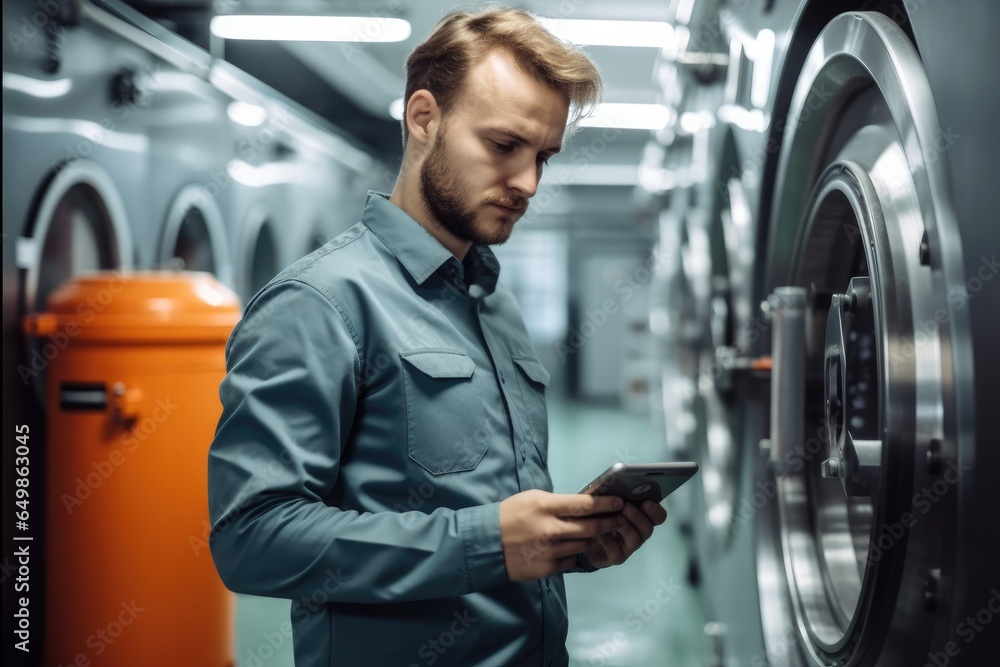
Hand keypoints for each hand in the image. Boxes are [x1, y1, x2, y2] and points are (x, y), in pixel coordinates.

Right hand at [499, 490, 625, 580]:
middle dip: (610, 522)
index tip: (619, 502)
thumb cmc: (510, 516)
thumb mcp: (532, 499)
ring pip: (584, 544)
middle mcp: (551, 529)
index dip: (606, 504)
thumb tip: (583, 505)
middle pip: (591, 527)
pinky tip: (567, 547)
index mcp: (546, 507)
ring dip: (590, 538)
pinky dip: (572, 554)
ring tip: (593, 532)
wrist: (487, 544)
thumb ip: (558, 503)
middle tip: (620, 519)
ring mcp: (550, 551)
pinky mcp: (548, 568)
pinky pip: (571, 560)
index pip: (584, 504)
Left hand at [580, 500, 666, 569]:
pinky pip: (617, 550)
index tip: (647, 502)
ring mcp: (629, 546)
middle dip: (638, 517)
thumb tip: (613, 483)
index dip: (655, 510)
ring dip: (625, 526)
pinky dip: (609, 540)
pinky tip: (600, 532)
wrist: (585, 539)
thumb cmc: (597, 516)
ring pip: (636, 539)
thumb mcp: (605, 502)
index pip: (658, 516)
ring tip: (614, 517)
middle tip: (626, 507)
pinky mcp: (617, 557)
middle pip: (648, 528)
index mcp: (640, 517)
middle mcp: (639, 532)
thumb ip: (613, 494)